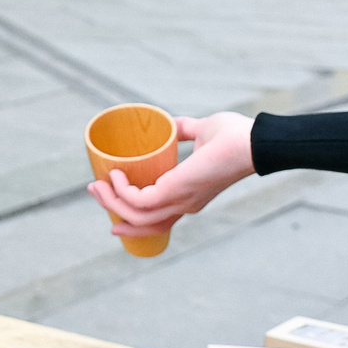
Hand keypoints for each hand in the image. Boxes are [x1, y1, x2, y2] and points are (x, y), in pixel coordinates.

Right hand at [86, 112, 255, 238]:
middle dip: (113, 210)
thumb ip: (185, 129)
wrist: (253, 141)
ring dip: (111, 202)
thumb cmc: (235, 138)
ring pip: (136, 215)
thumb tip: (168, 124)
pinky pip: (140, 200)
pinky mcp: (175, 191)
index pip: (158, 221)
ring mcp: (180, 201)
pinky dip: (123, 192)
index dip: (133, 221)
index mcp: (189, 198)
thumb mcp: (202, 133)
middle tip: (95, 190)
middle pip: (142, 223)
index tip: (111, 212)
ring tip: (97, 185)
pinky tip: (116, 176)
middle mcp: (184, 206)